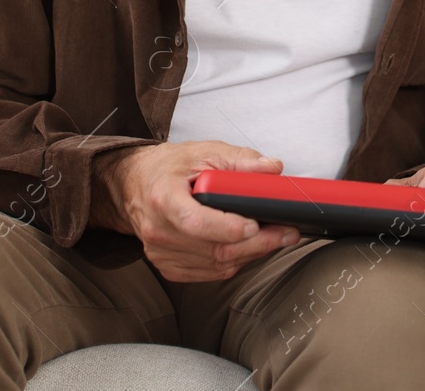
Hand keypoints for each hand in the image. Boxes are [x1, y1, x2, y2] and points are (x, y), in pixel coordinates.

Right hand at [110, 140, 298, 281]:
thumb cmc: (171, 167)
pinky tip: (245, 246)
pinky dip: (233, 261)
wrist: (137, 185)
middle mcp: (159, 231)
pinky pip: (210, 273)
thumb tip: (272, 168)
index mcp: (164, 198)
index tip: (256, 223)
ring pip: (217, 264)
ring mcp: (161, 253)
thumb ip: (241, 159)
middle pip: (213, 249)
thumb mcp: (205, 151)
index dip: (228, 228)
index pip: (196, 222)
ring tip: (273, 236)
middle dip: (257, 243)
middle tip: (286, 232)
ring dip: (250, 253)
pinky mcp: (168, 267)